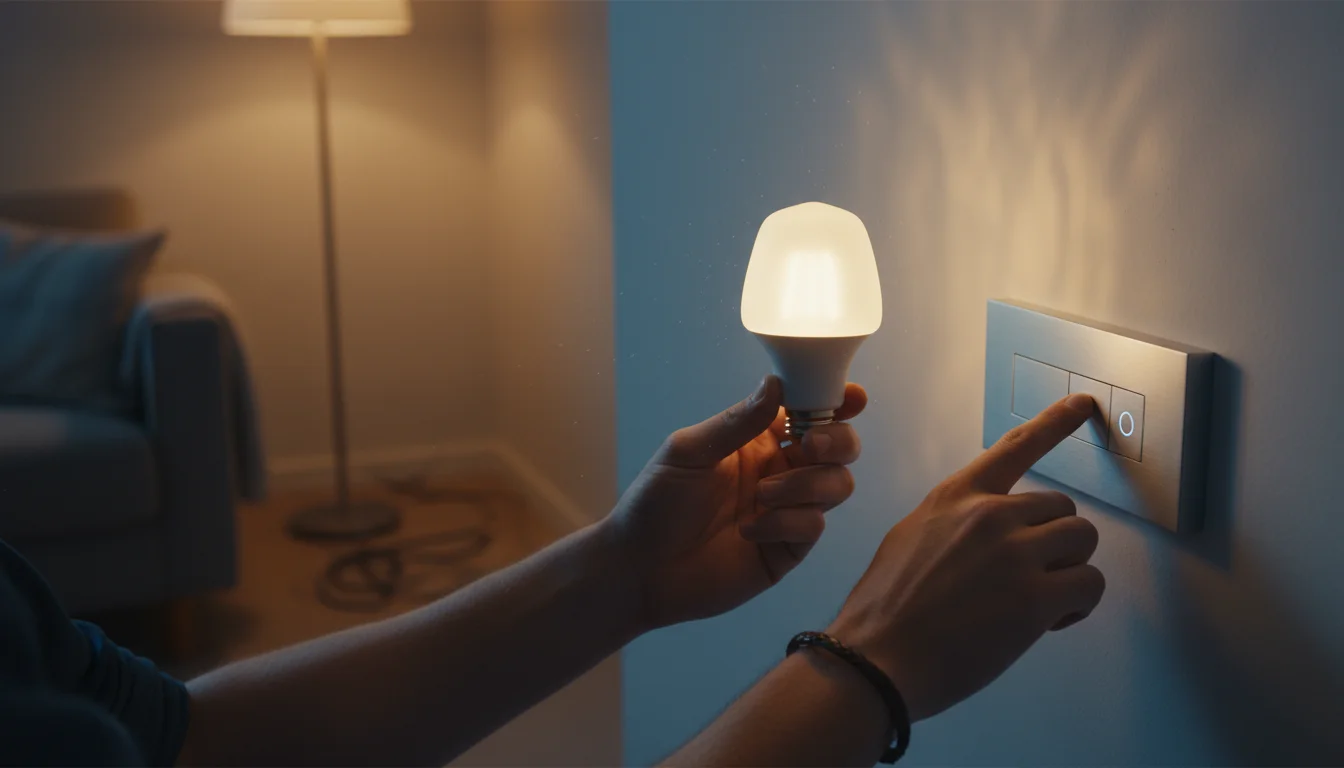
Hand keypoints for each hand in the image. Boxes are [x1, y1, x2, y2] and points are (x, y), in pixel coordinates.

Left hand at [606, 375, 867, 629]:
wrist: (639, 569)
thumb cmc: (655, 502)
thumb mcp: (688, 452)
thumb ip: (736, 422)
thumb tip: (777, 383)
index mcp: (758, 440)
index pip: (808, 412)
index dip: (836, 400)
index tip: (853, 396)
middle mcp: (780, 471)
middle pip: (838, 448)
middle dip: (837, 441)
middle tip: (810, 447)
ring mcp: (787, 510)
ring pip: (836, 485)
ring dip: (807, 484)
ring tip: (762, 495)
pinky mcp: (787, 549)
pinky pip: (813, 526)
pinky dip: (787, 523)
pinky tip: (748, 530)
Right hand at [827, 393, 1105, 721]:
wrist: (876, 658)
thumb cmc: (884, 611)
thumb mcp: (909, 540)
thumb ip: (955, 525)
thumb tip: (989, 539)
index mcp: (955, 497)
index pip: (1016, 448)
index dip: (1055, 423)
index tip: (1084, 403)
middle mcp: (989, 515)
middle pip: (1062, 508)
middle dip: (1054, 544)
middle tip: (1028, 581)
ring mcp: (1014, 553)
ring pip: (1082, 541)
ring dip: (1070, 571)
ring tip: (1039, 604)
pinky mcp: (1035, 597)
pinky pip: (1090, 584)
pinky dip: (1078, 606)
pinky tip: (1049, 623)